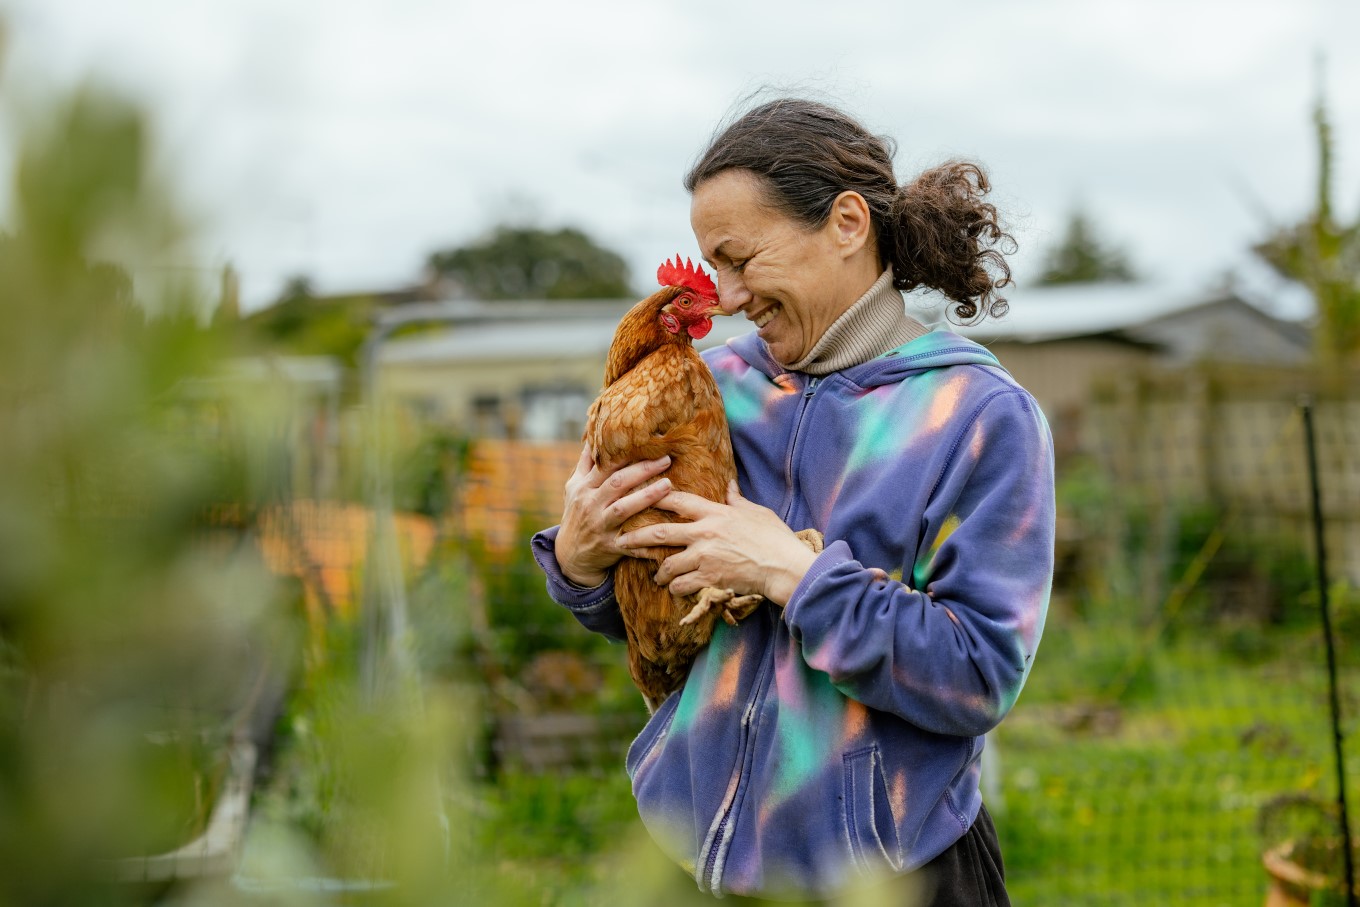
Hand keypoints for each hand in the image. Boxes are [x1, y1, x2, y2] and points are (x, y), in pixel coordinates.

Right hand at [554, 445, 673, 587]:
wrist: (569, 555)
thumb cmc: (577, 515)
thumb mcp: (574, 489)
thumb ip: (585, 464)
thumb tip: (593, 437)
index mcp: (584, 487)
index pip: (606, 465)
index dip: (626, 453)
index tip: (648, 442)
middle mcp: (590, 504)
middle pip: (617, 483)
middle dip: (642, 469)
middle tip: (666, 459)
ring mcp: (600, 525)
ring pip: (624, 508)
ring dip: (647, 496)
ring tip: (668, 484)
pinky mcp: (610, 546)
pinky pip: (631, 541)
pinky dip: (647, 537)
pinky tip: (666, 528)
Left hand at [617, 480, 818, 605]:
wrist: (784, 567)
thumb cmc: (774, 537)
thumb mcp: (756, 512)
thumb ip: (737, 500)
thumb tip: (729, 485)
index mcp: (715, 513)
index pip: (677, 500)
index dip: (655, 496)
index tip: (638, 494)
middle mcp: (704, 533)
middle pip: (660, 533)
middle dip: (636, 537)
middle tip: (620, 540)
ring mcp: (704, 557)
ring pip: (667, 564)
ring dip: (659, 571)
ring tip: (656, 575)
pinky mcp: (708, 579)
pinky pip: (681, 584)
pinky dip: (676, 588)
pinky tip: (675, 589)